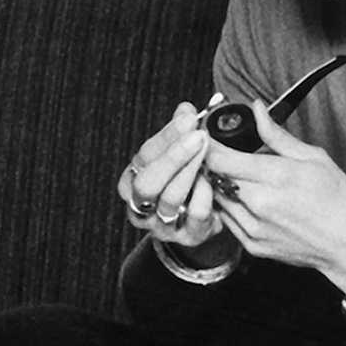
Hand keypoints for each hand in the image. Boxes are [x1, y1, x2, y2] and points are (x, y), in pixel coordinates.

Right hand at [119, 99, 228, 251]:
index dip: (167, 136)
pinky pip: (195, 216)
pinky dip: (205, 195)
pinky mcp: (187, 237)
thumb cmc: (185, 181)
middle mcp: (140, 206)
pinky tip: (213, 180)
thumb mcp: (178, 156)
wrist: (199, 222)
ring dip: (191, 172)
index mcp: (131, 182)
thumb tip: (185, 109)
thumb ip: (179, 134)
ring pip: (170, 199)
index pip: (144, 157)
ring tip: (209, 151)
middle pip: (147, 183)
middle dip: (174, 157)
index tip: (189, 117)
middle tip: (199, 136)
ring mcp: (162, 225)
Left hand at [203, 108, 345, 291]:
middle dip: (212, 163)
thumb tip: (257, 110)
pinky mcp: (252, 245)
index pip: (220, 158)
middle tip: (220, 154)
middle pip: (214, 177)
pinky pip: (227, 220)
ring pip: (217, 199)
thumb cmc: (338, 200)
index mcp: (275, 176)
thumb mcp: (313, 158)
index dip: (207, 146)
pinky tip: (247, 200)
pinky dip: (230, 207)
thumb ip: (277, 135)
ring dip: (219, 186)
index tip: (206, 137)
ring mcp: (253, 227)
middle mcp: (259, 203)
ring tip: (238, 178)